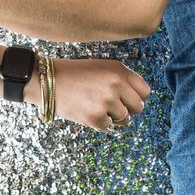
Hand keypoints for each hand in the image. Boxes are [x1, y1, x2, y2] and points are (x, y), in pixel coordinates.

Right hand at [29, 58, 150, 130]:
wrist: (49, 81)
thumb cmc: (77, 74)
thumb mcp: (103, 67)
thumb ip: (123, 79)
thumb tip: (141, 99)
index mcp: (119, 70)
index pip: (145, 91)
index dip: (137, 96)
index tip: (128, 98)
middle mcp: (115, 84)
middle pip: (138, 107)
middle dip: (128, 108)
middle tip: (113, 105)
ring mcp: (106, 102)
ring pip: (125, 119)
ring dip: (114, 116)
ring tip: (97, 105)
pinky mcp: (95, 118)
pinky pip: (108, 126)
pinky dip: (100, 122)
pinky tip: (87, 110)